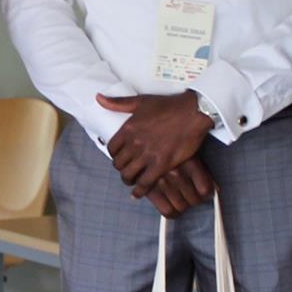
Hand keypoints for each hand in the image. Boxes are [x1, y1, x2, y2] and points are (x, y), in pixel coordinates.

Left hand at [97, 92, 214, 192]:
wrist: (193, 113)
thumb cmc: (169, 106)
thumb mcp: (141, 101)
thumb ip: (118, 103)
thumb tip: (99, 98)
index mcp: (128, 128)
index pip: (112, 149)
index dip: (115, 155)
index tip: (120, 156)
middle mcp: (135, 143)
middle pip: (119, 164)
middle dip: (121, 168)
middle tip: (127, 169)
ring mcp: (148, 155)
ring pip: (129, 175)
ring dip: (129, 180)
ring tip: (132, 181)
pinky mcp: (161, 164)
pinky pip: (145, 183)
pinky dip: (139, 191)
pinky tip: (138, 193)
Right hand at [142, 155, 216, 216]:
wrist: (141, 144)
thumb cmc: (168, 148)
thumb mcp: (188, 153)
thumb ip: (203, 171)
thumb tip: (215, 189)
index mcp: (188, 161)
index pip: (205, 189)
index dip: (207, 194)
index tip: (204, 193)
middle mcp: (175, 172)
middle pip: (194, 200)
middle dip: (194, 200)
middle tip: (191, 195)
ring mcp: (161, 182)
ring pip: (182, 207)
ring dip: (183, 205)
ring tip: (181, 199)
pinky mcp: (150, 190)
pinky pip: (167, 211)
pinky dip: (172, 213)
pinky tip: (172, 207)